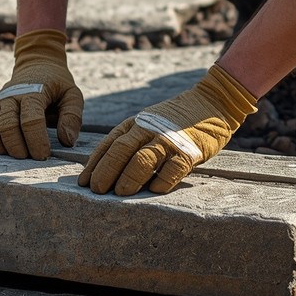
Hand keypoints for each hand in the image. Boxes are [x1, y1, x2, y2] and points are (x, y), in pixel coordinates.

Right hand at [0, 28, 83, 159]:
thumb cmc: (57, 85)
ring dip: (3, 147)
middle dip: (18, 148)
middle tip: (30, 158)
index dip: (36, 141)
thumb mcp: (72, 95)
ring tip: (18, 155)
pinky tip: (3, 147)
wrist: (37, 65)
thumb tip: (67, 141)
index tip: (44, 155)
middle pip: (8, 127)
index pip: (31, 121)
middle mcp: (11, 95)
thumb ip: (72, 117)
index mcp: (34, 92)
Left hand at [78, 64, 256, 195]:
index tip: (83, 182)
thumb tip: (107, 172)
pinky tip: (153, 190)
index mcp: (135, 124)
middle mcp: (148, 130)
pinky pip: (174, 168)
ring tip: (119, 192)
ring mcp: (169, 139)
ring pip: (143, 159)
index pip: (108, 144)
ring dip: (129, 177)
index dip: (95, 164)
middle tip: (97, 191)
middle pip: (121, 151)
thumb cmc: (174, 121)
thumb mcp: (147, 124)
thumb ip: (130, 142)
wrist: (212, 103)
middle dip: (106, 171)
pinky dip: (163, 180)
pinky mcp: (190, 150)